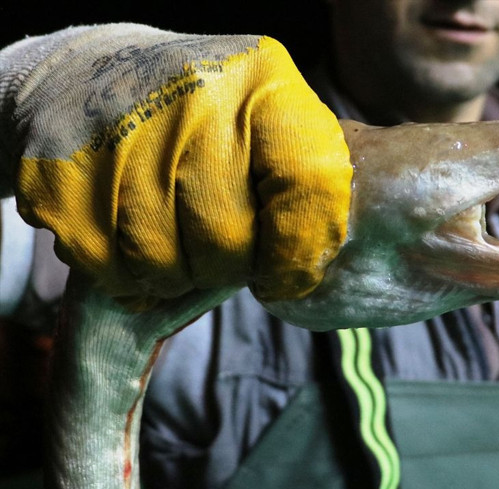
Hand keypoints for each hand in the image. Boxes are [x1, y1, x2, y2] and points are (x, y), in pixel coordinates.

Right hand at [1, 24, 351, 305]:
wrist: (90, 75)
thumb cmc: (204, 117)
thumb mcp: (272, 121)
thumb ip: (307, 186)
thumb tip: (299, 273)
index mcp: (263, 83)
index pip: (310, 185)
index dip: (301, 251)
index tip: (286, 275)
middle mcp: (192, 99)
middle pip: (228, 240)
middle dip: (230, 266)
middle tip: (222, 248)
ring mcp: (120, 134)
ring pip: (164, 265)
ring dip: (178, 273)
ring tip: (177, 239)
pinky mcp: (60, 176)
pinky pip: (110, 270)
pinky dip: (129, 275)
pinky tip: (133, 236)